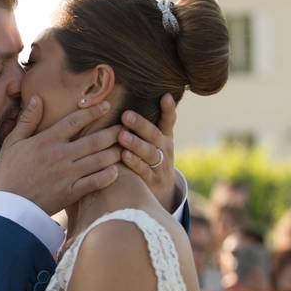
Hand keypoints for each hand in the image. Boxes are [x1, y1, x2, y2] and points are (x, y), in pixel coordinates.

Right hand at [0, 97, 121, 214]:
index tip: (106, 105)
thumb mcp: (12, 143)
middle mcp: (61, 155)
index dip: (93, 112)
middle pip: (94, 140)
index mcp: (47, 141)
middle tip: (125, 128)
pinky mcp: (72, 192)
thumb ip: (27, 120)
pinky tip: (116, 170)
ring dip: (115, 152)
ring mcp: (68, 175)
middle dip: (113, 132)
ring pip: (99, 160)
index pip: (75, 121)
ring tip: (125, 147)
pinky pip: (96, 182)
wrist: (9, 206)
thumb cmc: (9, 173)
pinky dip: (108, 175)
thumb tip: (37, 98)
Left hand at [118, 94, 177, 212]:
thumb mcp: (154, 142)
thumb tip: (130, 102)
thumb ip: (144, 126)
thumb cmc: (151, 160)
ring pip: (150, 153)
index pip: (168, 121)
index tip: (165, 95)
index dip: (168, 109)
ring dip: (136, 144)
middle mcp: (165, 149)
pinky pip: (144, 171)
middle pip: (155, 135)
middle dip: (141, 125)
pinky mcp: (153, 181)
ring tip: (122, 136)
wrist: (163, 194)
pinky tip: (124, 156)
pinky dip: (134, 163)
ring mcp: (161, 166)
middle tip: (126, 115)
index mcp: (165, 138)